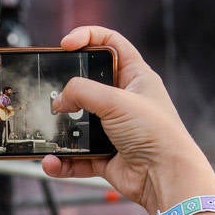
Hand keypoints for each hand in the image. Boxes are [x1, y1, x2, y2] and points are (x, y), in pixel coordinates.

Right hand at [43, 26, 214, 209]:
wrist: (166, 177)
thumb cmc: (157, 134)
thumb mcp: (117, 101)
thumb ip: (83, 92)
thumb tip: (60, 100)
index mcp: (136, 77)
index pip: (111, 43)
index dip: (88, 37)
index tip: (66, 44)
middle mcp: (125, 101)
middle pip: (89, 84)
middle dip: (68, 88)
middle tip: (51, 89)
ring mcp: (114, 129)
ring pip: (79, 123)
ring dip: (61, 129)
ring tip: (48, 130)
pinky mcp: (106, 155)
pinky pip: (77, 155)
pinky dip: (63, 160)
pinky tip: (52, 161)